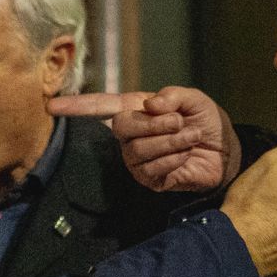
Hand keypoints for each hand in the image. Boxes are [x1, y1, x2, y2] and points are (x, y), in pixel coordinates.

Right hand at [49, 87, 241, 191]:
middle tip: (179, 122)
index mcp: (136, 109)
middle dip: (154, 124)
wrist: (225, 152)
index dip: (77, 106)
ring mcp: (137, 159)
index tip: (51, 106)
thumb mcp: (195, 100)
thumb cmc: (205, 121)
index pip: (101, 106)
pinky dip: (174, 159)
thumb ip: (173, 96)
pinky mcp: (149, 179)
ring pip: (140, 150)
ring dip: (171, 142)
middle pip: (122, 127)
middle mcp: (130, 135)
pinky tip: (185, 157)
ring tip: (190, 137)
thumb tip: (150, 104)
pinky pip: (153, 169)